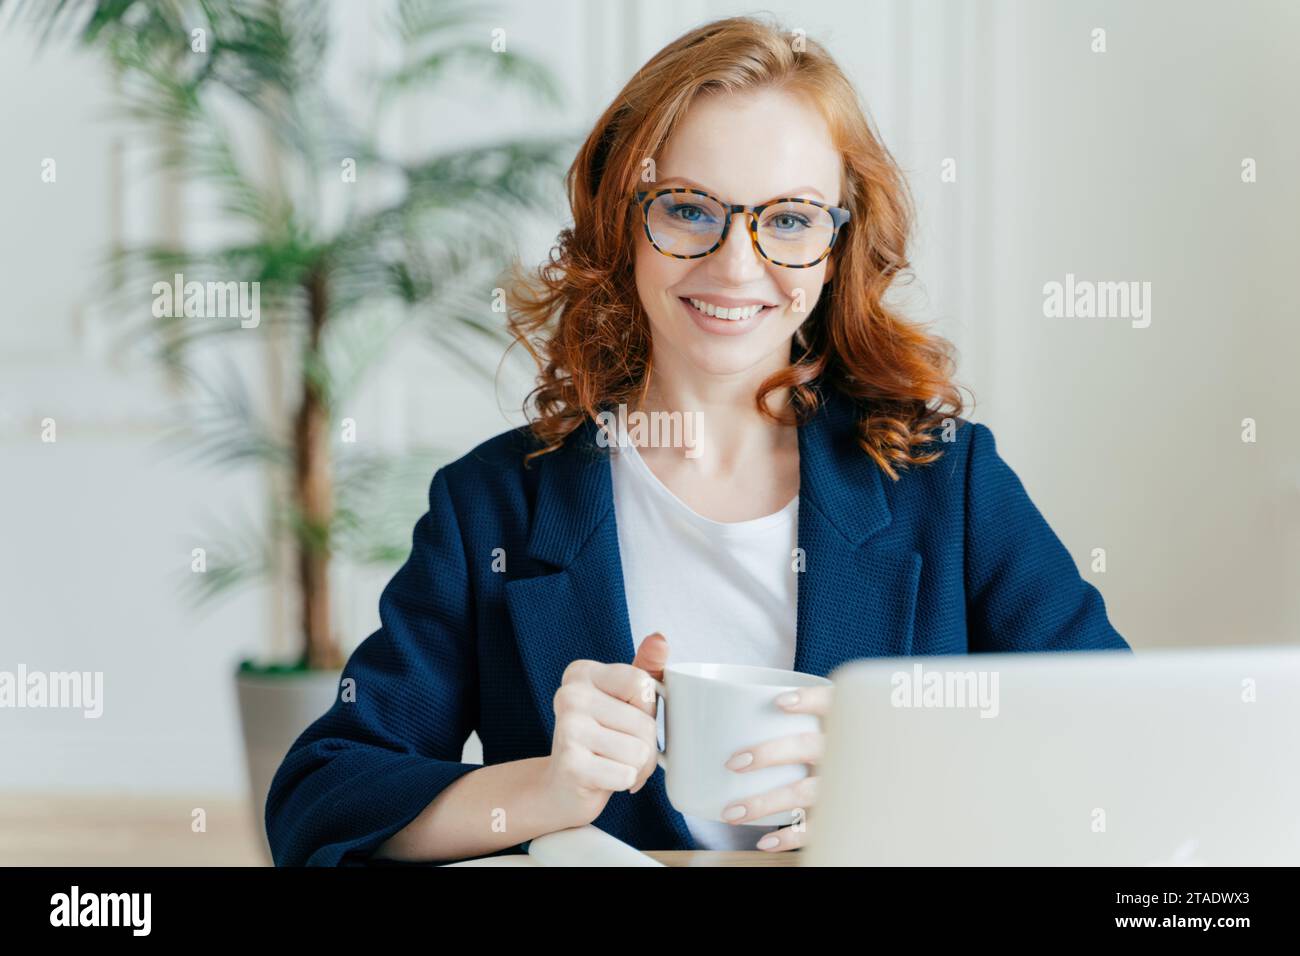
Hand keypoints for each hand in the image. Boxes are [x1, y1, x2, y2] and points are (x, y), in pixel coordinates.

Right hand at [537, 633, 668, 827]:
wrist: (561, 788)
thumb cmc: (601, 741)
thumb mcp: (624, 702)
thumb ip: (645, 670)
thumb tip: (659, 638)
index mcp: (581, 672)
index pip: (642, 684)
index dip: (646, 710)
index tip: (626, 719)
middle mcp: (569, 695)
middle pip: (645, 723)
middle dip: (645, 747)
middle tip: (620, 753)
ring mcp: (567, 728)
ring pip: (640, 751)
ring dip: (636, 768)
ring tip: (612, 766)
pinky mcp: (571, 764)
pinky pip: (627, 774)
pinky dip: (624, 783)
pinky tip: (603, 779)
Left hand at [719, 684, 832, 850]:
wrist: (884, 784)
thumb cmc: (841, 746)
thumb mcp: (834, 724)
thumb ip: (796, 715)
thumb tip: (723, 710)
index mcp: (845, 722)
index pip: (832, 703)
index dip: (809, 700)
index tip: (778, 702)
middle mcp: (847, 753)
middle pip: (809, 748)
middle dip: (769, 754)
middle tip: (732, 763)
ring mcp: (846, 786)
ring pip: (806, 793)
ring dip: (765, 803)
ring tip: (731, 812)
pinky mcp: (843, 816)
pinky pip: (817, 828)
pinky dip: (789, 837)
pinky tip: (764, 840)